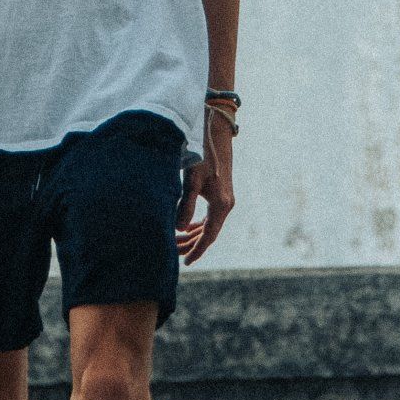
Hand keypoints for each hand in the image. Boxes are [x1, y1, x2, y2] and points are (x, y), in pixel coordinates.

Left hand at [175, 118, 233, 261]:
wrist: (215, 136)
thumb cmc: (201, 156)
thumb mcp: (191, 181)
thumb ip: (185, 206)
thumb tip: (179, 229)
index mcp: (221, 205)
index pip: (208, 236)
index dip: (197, 250)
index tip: (185, 262)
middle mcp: (226, 205)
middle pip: (209, 233)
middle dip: (192, 244)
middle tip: (174, 252)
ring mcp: (225, 200)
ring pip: (210, 226)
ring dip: (194, 235)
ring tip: (177, 242)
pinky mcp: (221, 194)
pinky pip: (211, 217)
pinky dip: (199, 225)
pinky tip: (188, 228)